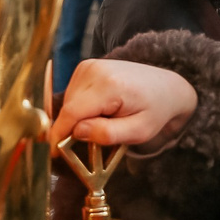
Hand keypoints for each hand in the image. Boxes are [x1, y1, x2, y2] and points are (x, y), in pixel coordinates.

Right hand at [53, 59, 196, 151]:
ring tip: (104, 121)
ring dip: (78, 118)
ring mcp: (89, 65)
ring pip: (68, 102)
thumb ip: (107, 134)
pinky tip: (100, 110)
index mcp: (110, 85)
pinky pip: (72, 94)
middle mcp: (96, 70)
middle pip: (68, 108)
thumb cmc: (155, 111)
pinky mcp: (86, 66)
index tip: (53, 154)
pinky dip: (80, 107)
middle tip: (94, 140)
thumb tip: (76, 132)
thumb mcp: (138, 131)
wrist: (166, 87)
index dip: (58, 134)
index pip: (72, 112)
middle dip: (74, 128)